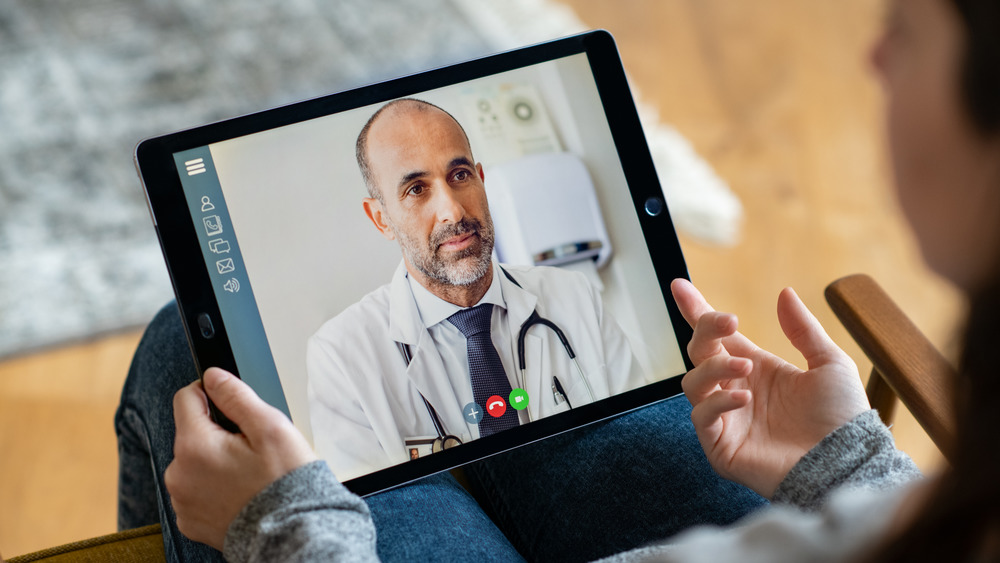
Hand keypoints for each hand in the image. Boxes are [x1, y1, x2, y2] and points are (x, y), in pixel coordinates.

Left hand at [165, 368, 316, 549]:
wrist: (290, 534)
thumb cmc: (285, 482)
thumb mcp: (270, 427)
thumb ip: (236, 396)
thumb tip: (212, 376)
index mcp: (194, 446)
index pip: (185, 398)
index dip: (209, 393)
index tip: (230, 403)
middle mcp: (178, 474)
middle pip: (191, 433)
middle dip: (217, 433)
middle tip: (251, 448)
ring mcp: (182, 501)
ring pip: (193, 462)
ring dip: (213, 461)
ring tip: (248, 473)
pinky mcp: (190, 521)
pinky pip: (196, 491)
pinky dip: (213, 488)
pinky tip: (240, 492)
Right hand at [670, 279, 869, 497]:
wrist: (846, 463)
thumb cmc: (842, 419)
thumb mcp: (829, 364)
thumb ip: (803, 329)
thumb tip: (783, 293)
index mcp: (756, 369)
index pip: (717, 337)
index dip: (696, 311)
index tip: (680, 286)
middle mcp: (735, 390)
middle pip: (699, 352)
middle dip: (706, 330)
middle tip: (728, 322)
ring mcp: (726, 419)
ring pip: (694, 382)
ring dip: (714, 368)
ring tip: (746, 367)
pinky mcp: (721, 446)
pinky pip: (702, 417)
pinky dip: (718, 403)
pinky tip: (744, 399)